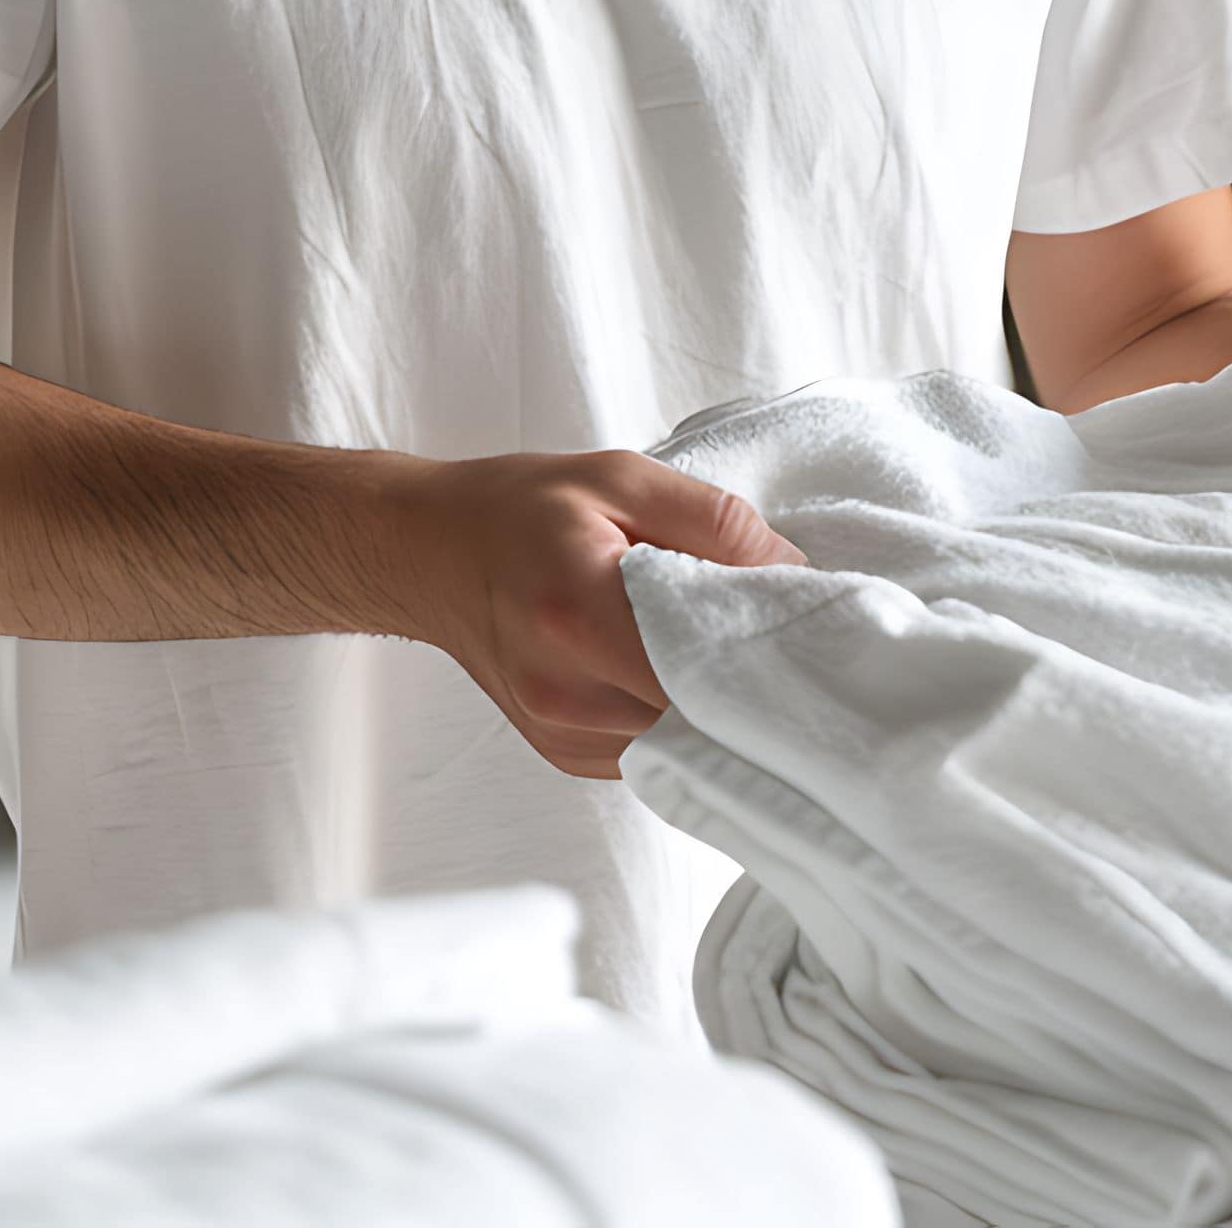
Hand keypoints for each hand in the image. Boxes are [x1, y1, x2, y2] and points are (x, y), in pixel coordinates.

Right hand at [387, 451, 803, 778]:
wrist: (427, 553)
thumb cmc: (519, 508)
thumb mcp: (619, 477)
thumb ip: (713, 522)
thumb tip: (797, 571)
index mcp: (580, 614)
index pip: (706, 665)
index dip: (764, 648)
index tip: (804, 623)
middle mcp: (565, 691)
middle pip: (700, 715)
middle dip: (744, 678)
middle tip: (773, 632)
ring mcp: (559, 733)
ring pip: (681, 744)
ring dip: (709, 704)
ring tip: (709, 643)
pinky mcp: (561, 754)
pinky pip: (650, 751)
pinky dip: (672, 717)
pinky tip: (662, 668)